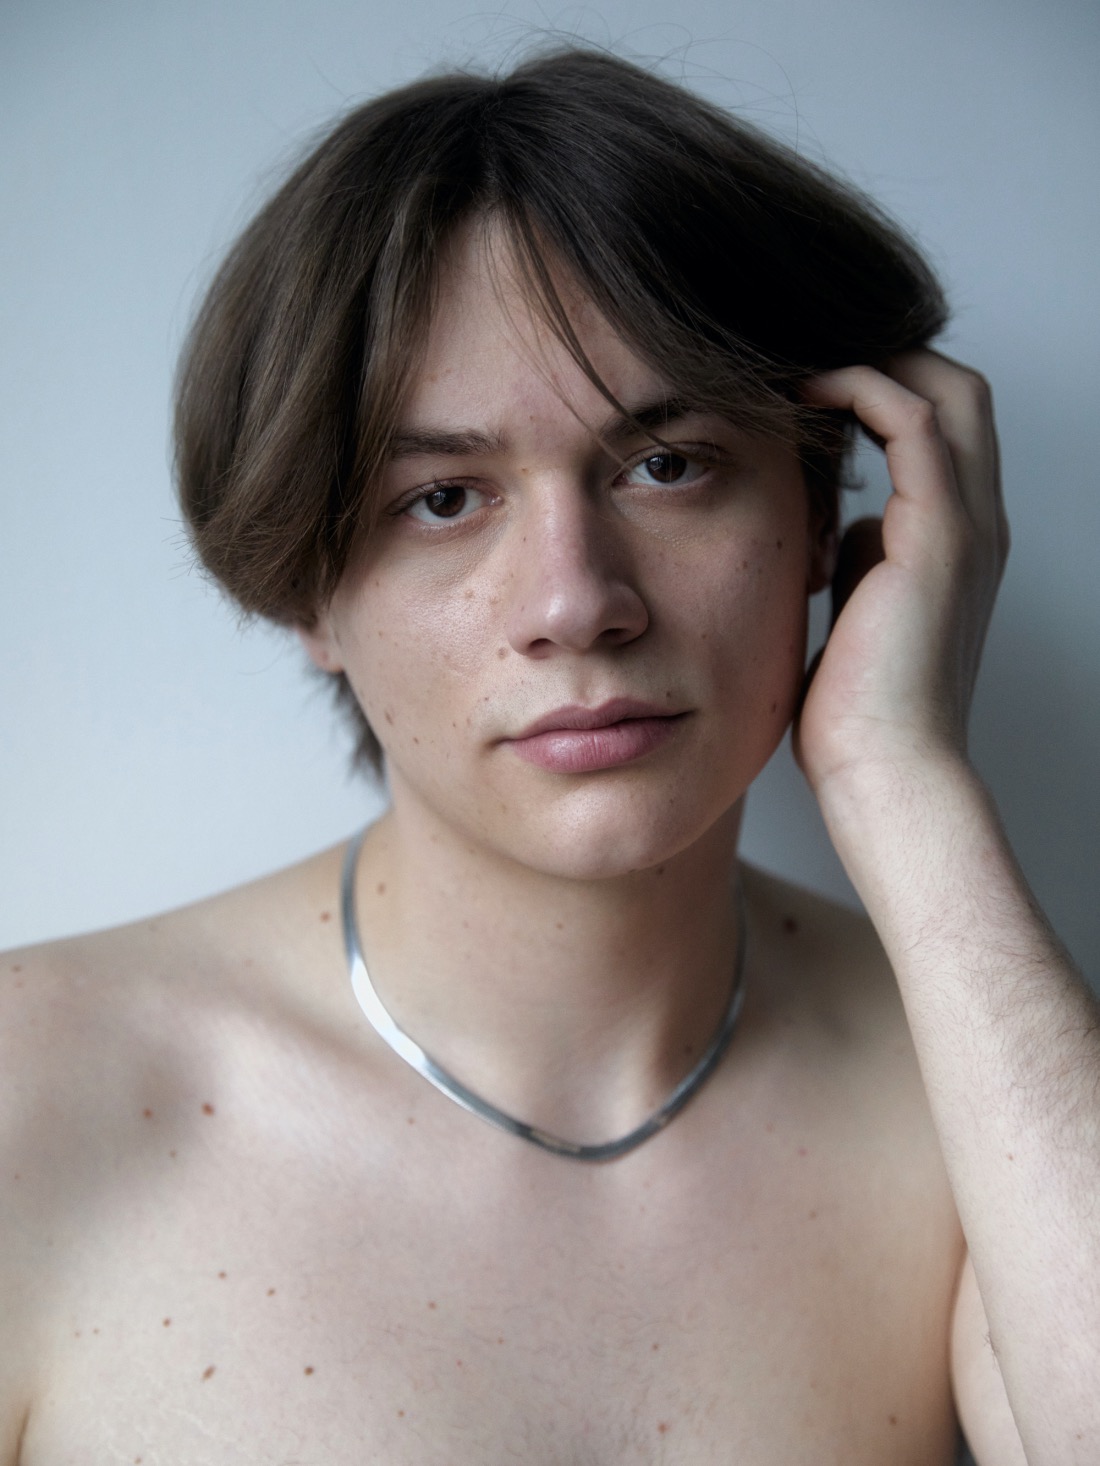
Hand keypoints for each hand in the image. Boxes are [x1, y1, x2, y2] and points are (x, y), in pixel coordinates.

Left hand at [793, 350, 1008, 796]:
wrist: (884, 770)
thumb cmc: (858, 712)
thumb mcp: (857, 613)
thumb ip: (860, 562)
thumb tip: (840, 528)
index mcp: (958, 543)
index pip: (946, 427)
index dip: (889, 387)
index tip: (813, 381)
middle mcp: (976, 524)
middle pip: (959, 391)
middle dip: (888, 358)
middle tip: (811, 356)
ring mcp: (966, 526)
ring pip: (947, 389)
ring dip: (874, 359)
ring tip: (803, 360)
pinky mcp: (939, 535)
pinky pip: (912, 421)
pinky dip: (862, 387)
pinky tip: (803, 392)